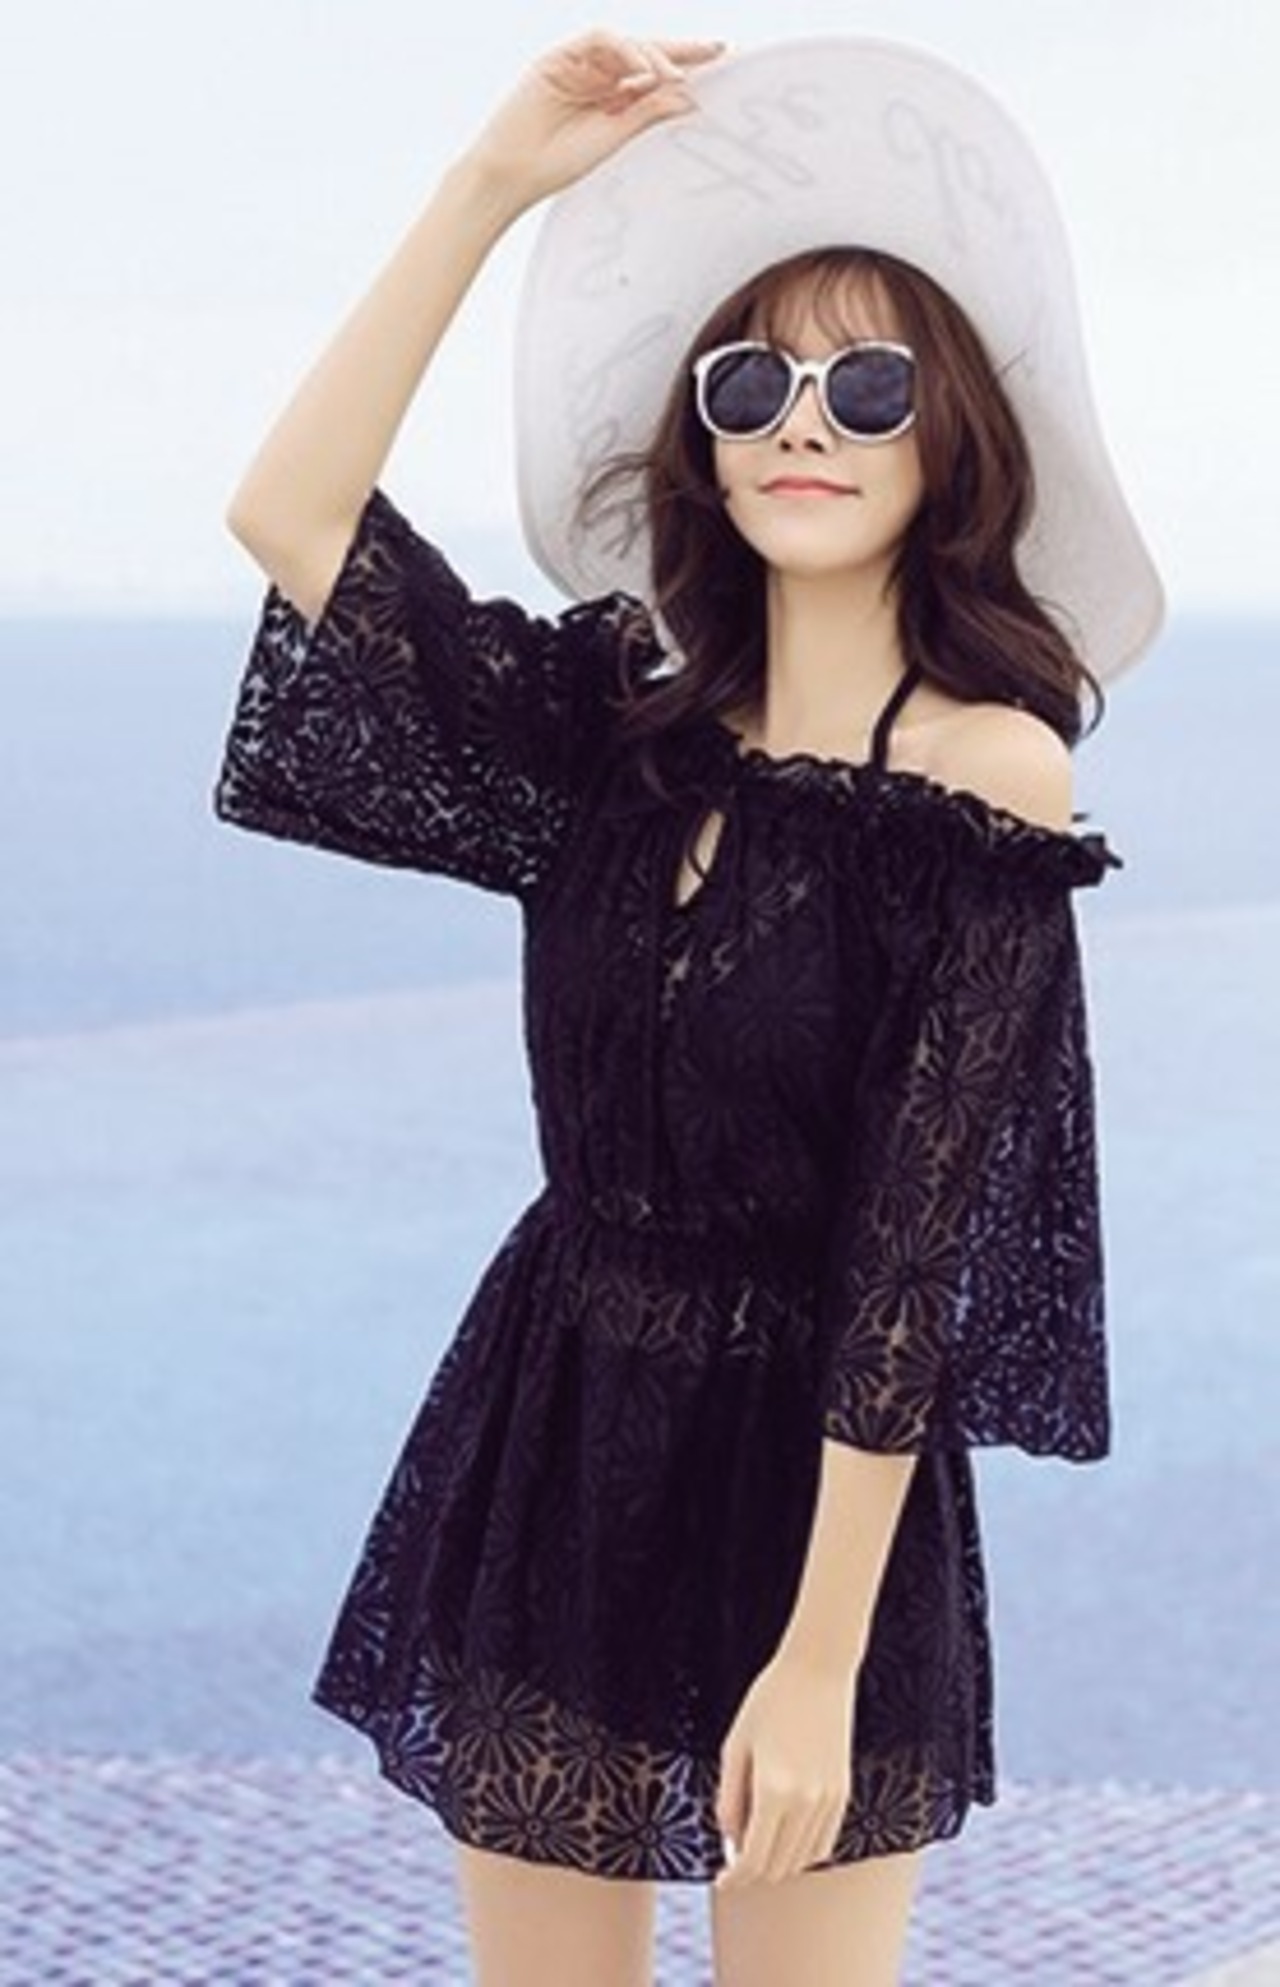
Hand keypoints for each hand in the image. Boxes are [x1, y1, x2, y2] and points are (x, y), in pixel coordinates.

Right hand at [463, 30, 726, 209]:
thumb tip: (689, 97)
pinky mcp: (560, 56)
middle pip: (647, 54)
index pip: (655, 77)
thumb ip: (648, 113)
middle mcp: (599, 78)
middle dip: (682, 50)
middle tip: (717, 50)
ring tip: (675, 75)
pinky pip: (599, 39)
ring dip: (654, 55)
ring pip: (626, 44)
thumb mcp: (615, 137)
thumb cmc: (557, 163)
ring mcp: (580, 64)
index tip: (723, 64)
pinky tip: (643, 69)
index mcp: (614, 99)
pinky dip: (625, 50)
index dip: (687, 67)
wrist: (513, 173)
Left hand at [713, 1647, 854, 1888]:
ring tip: (757, 1847)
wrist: (817, 1670)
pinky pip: (824, 1843)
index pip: (752, 1860)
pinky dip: (804, 1852)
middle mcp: (805, 1802)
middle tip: (733, 1865)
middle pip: (778, 1866)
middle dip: (753, 1874)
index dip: (734, 1878)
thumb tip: (730, 1840)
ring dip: (778, 1864)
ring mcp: (829, 1799)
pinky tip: (785, 1838)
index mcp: (773, 1790)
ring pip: (803, 1860)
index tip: (721, 1880)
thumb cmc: (768, 1702)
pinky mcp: (843, 1792)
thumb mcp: (735, 1746)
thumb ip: (730, 1798)